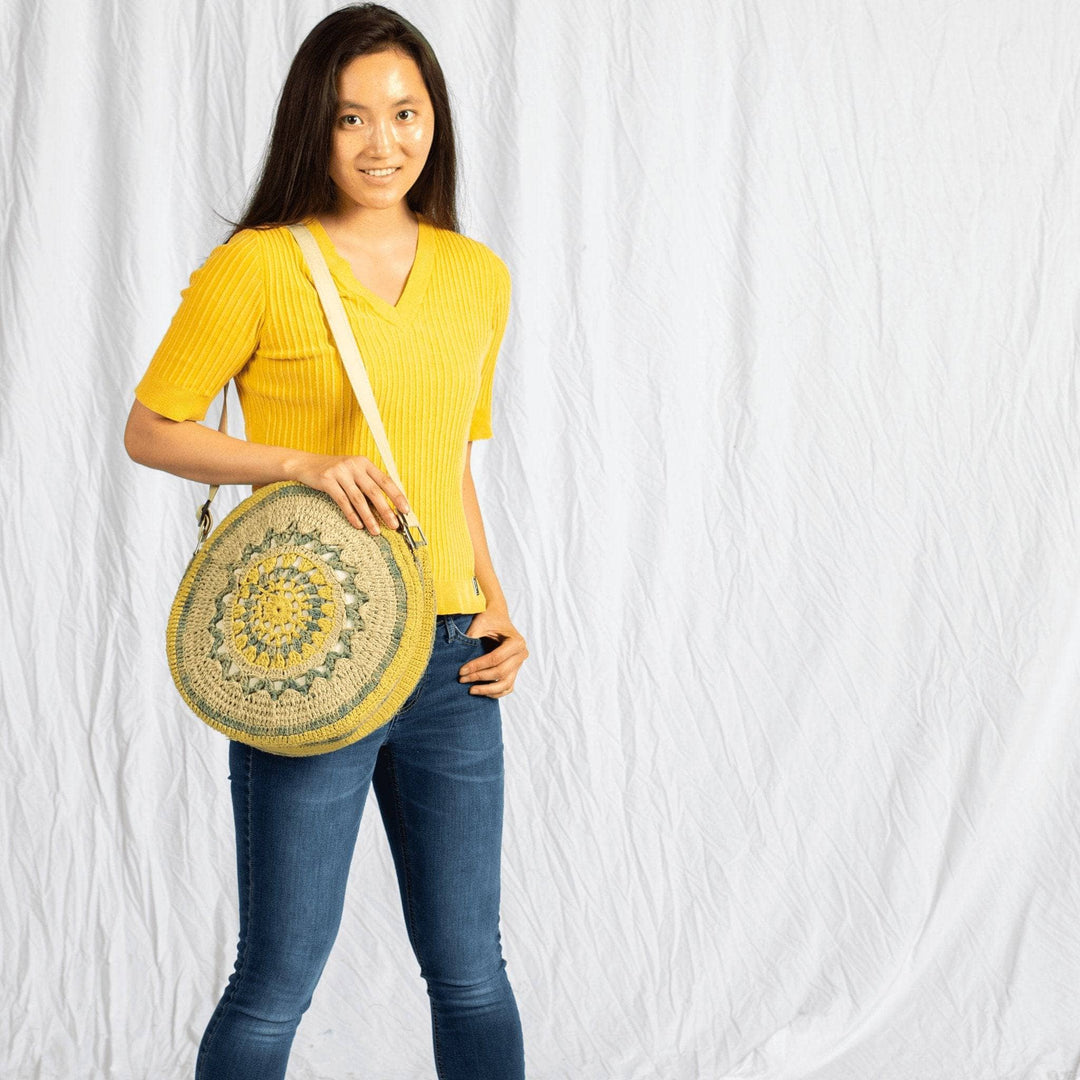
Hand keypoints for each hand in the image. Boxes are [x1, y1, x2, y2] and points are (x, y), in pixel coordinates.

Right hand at [289, 453, 410, 534]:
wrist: (305, 464)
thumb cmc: (333, 471)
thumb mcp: (353, 470)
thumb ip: (367, 482)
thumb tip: (386, 504)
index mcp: (364, 463)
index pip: (385, 480)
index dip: (396, 496)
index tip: (405, 510)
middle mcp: (354, 465)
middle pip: (374, 491)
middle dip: (385, 510)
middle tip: (394, 525)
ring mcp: (340, 472)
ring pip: (359, 499)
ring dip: (369, 517)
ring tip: (376, 531)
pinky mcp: (327, 481)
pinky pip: (342, 501)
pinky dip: (352, 515)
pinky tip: (358, 525)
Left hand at [458, 608, 527, 697]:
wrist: (497, 616)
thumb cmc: (489, 618)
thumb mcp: (480, 624)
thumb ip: (471, 638)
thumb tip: (457, 656)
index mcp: (516, 642)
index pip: (495, 659)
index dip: (477, 666)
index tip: (461, 670)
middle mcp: (521, 654)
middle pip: (501, 672)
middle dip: (480, 677)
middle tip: (462, 679)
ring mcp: (519, 664)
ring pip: (506, 684)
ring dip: (488, 689)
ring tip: (471, 690)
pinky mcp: (515, 671)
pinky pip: (508, 687)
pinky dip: (496, 692)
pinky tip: (481, 692)